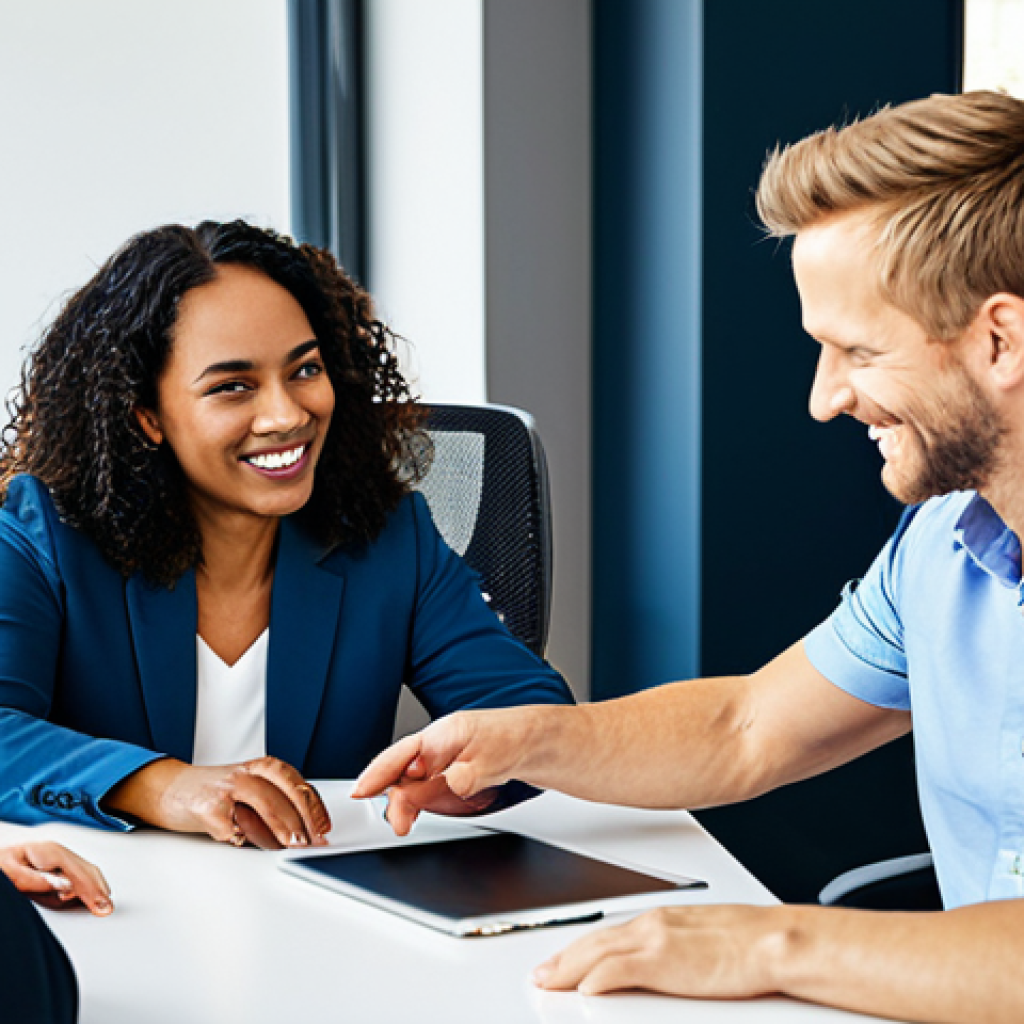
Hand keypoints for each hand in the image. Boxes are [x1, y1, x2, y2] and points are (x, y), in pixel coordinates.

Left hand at [0, 842, 112, 915]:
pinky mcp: (51, 864)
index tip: (99, 904)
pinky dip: (85, 884)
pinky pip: (74, 873)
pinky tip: (87, 894)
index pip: (77, 871)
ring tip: (102, 903)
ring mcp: (54, 856)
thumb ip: (36, 880)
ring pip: (82, 870)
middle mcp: (54, 851)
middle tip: (107, 907)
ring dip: (94, 886)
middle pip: (85, 868)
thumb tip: (66, 886)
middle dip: (98, 888)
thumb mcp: (10, 874)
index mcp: (47, 851)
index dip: (91, 889)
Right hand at [105, 756, 331, 848]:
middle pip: (283, 794)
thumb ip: (276, 801)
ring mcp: (226, 788)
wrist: (170, 790)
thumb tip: (309, 830)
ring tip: (290, 847)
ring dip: (281, 831)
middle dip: (301, 821)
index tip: (323, 829)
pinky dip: (243, 839)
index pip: (297, 784)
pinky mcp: (206, 807)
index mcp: (262, 767)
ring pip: (263, 806)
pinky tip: (247, 843)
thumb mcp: (250, 788)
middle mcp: (246, 773)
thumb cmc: (215, 792)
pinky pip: (232, 827)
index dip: (314, 809)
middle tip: (310, 842)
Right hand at [353, 709, 534, 834]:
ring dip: (406, 798)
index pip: (402, 753)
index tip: (362, 792)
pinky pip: (426, 783)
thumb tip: (434, 791)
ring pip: (413, 778)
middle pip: (403, 769)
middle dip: (395, 796)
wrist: (542, 741)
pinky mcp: (453, 768)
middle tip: (399, 823)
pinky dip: (419, 797)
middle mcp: (441, 742)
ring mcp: (446, 755)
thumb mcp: (488, 763)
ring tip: (403, 821)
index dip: (378, 773)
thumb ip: (458, 778)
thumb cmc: (517, 740)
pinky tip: (415, 810)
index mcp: (445, 733)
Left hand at [532, 905, 787, 997]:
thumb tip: (665, 965)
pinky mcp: (664, 960)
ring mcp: (657, 939)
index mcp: (662, 919)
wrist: (774, 940)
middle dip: (565, 957)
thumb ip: (677, 948)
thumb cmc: (750, 942)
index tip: (564, 958)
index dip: (582, 947)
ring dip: (569, 966)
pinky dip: (597, 976)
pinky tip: (583, 987)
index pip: (610, 933)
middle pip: (595, 940)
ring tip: (548, 980)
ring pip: (598, 951)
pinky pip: (619, 968)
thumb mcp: (703, 940)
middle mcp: (653, 924)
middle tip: (542, 972)